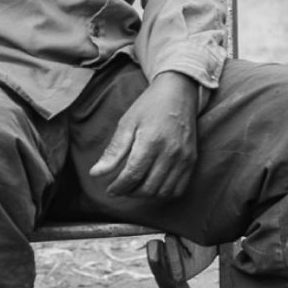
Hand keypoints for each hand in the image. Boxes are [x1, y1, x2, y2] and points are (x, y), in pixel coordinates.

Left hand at [93, 72, 203, 200]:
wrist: (178, 93)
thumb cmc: (150, 106)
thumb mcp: (127, 123)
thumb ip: (113, 151)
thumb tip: (96, 173)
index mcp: (151, 141)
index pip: (133, 175)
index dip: (119, 187)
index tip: (110, 188)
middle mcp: (170, 152)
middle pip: (148, 187)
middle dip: (130, 192)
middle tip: (121, 187)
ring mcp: (184, 158)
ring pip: (163, 191)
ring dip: (146, 194)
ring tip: (135, 186)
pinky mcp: (192, 160)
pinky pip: (178, 188)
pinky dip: (164, 192)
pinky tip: (153, 184)